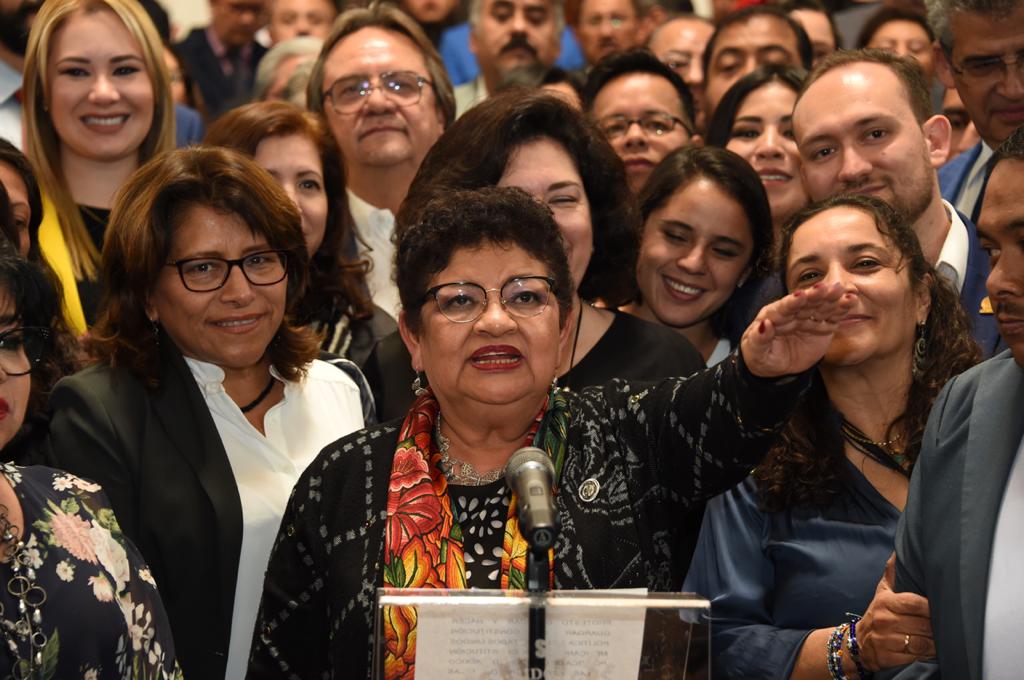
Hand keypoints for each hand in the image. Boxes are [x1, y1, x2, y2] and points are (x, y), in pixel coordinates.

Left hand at [740, 282, 854, 377]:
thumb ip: (759, 338)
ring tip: (842, 290)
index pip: (784, 307)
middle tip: (828, 287)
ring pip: (821, 307)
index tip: (802, 295)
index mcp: (774, 315)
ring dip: (831, 299)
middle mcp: (792, 313)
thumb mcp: (755, 350)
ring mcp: (808, 319)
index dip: (793, 301)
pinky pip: (832, 318)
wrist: (773, 365)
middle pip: (805, 303)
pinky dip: (841, 310)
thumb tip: (765, 325)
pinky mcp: (821, 328)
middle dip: (816, 295)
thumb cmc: (760, 354)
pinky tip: (850, 300)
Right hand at [857, 555, 934, 670]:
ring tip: (941, 641)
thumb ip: (892, 573)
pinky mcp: (888, 658)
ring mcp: (885, 640)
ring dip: (935, 644)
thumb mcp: (882, 592)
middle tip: (946, 627)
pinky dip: (926, 656)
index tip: (942, 609)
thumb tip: (898, 552)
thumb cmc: (878, 614)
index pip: (916, 603)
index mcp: (885, 602)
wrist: (858, 643)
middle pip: (923, 625)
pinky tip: (930, 652)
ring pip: (922, 643)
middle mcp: (883, 620)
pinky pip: (916, 658)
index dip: (932, 608)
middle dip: (937, 628)